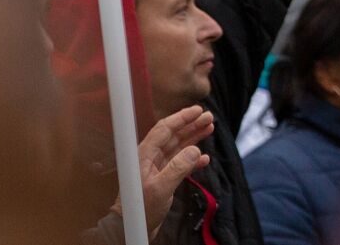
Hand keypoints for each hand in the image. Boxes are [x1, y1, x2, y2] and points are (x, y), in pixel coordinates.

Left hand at [117, 105, 213, 236]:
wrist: (130, 229)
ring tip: (209, 129)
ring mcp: (158, 168)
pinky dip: (193, 160)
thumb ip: (178, 168)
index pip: (164, 128)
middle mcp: (151, 158)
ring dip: (194, 138)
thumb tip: (195, 150)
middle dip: (191, 124)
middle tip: (209, 117)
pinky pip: (181, 164)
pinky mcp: (164, 179)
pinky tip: (205, 158)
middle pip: (173, 135)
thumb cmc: (139, 210)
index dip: (182, 117)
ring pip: (178, 147)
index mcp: (145, 154)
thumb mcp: (160, 188)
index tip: (198, 110)